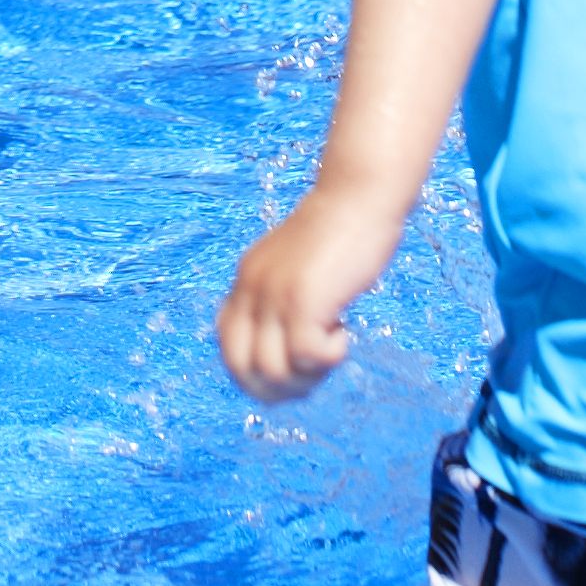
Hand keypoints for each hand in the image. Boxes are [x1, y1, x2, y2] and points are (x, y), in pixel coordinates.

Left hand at [215, 186, 375, 398]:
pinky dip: (328, 358)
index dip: (256, 375)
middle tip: (314, 372)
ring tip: (331, 348)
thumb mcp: (294, 267)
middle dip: (278, 389)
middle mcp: (251, 289)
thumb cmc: (338, 234)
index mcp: (245, 282)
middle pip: (242, 370)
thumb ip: (279, 298)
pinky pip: (306, 355)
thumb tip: (285, 349)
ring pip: (273, 372)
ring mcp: (275, 294)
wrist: (358, 195)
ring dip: (306, 376)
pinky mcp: (303, 299)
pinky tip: (343, 333)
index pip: (228, 349)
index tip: (292, 371)